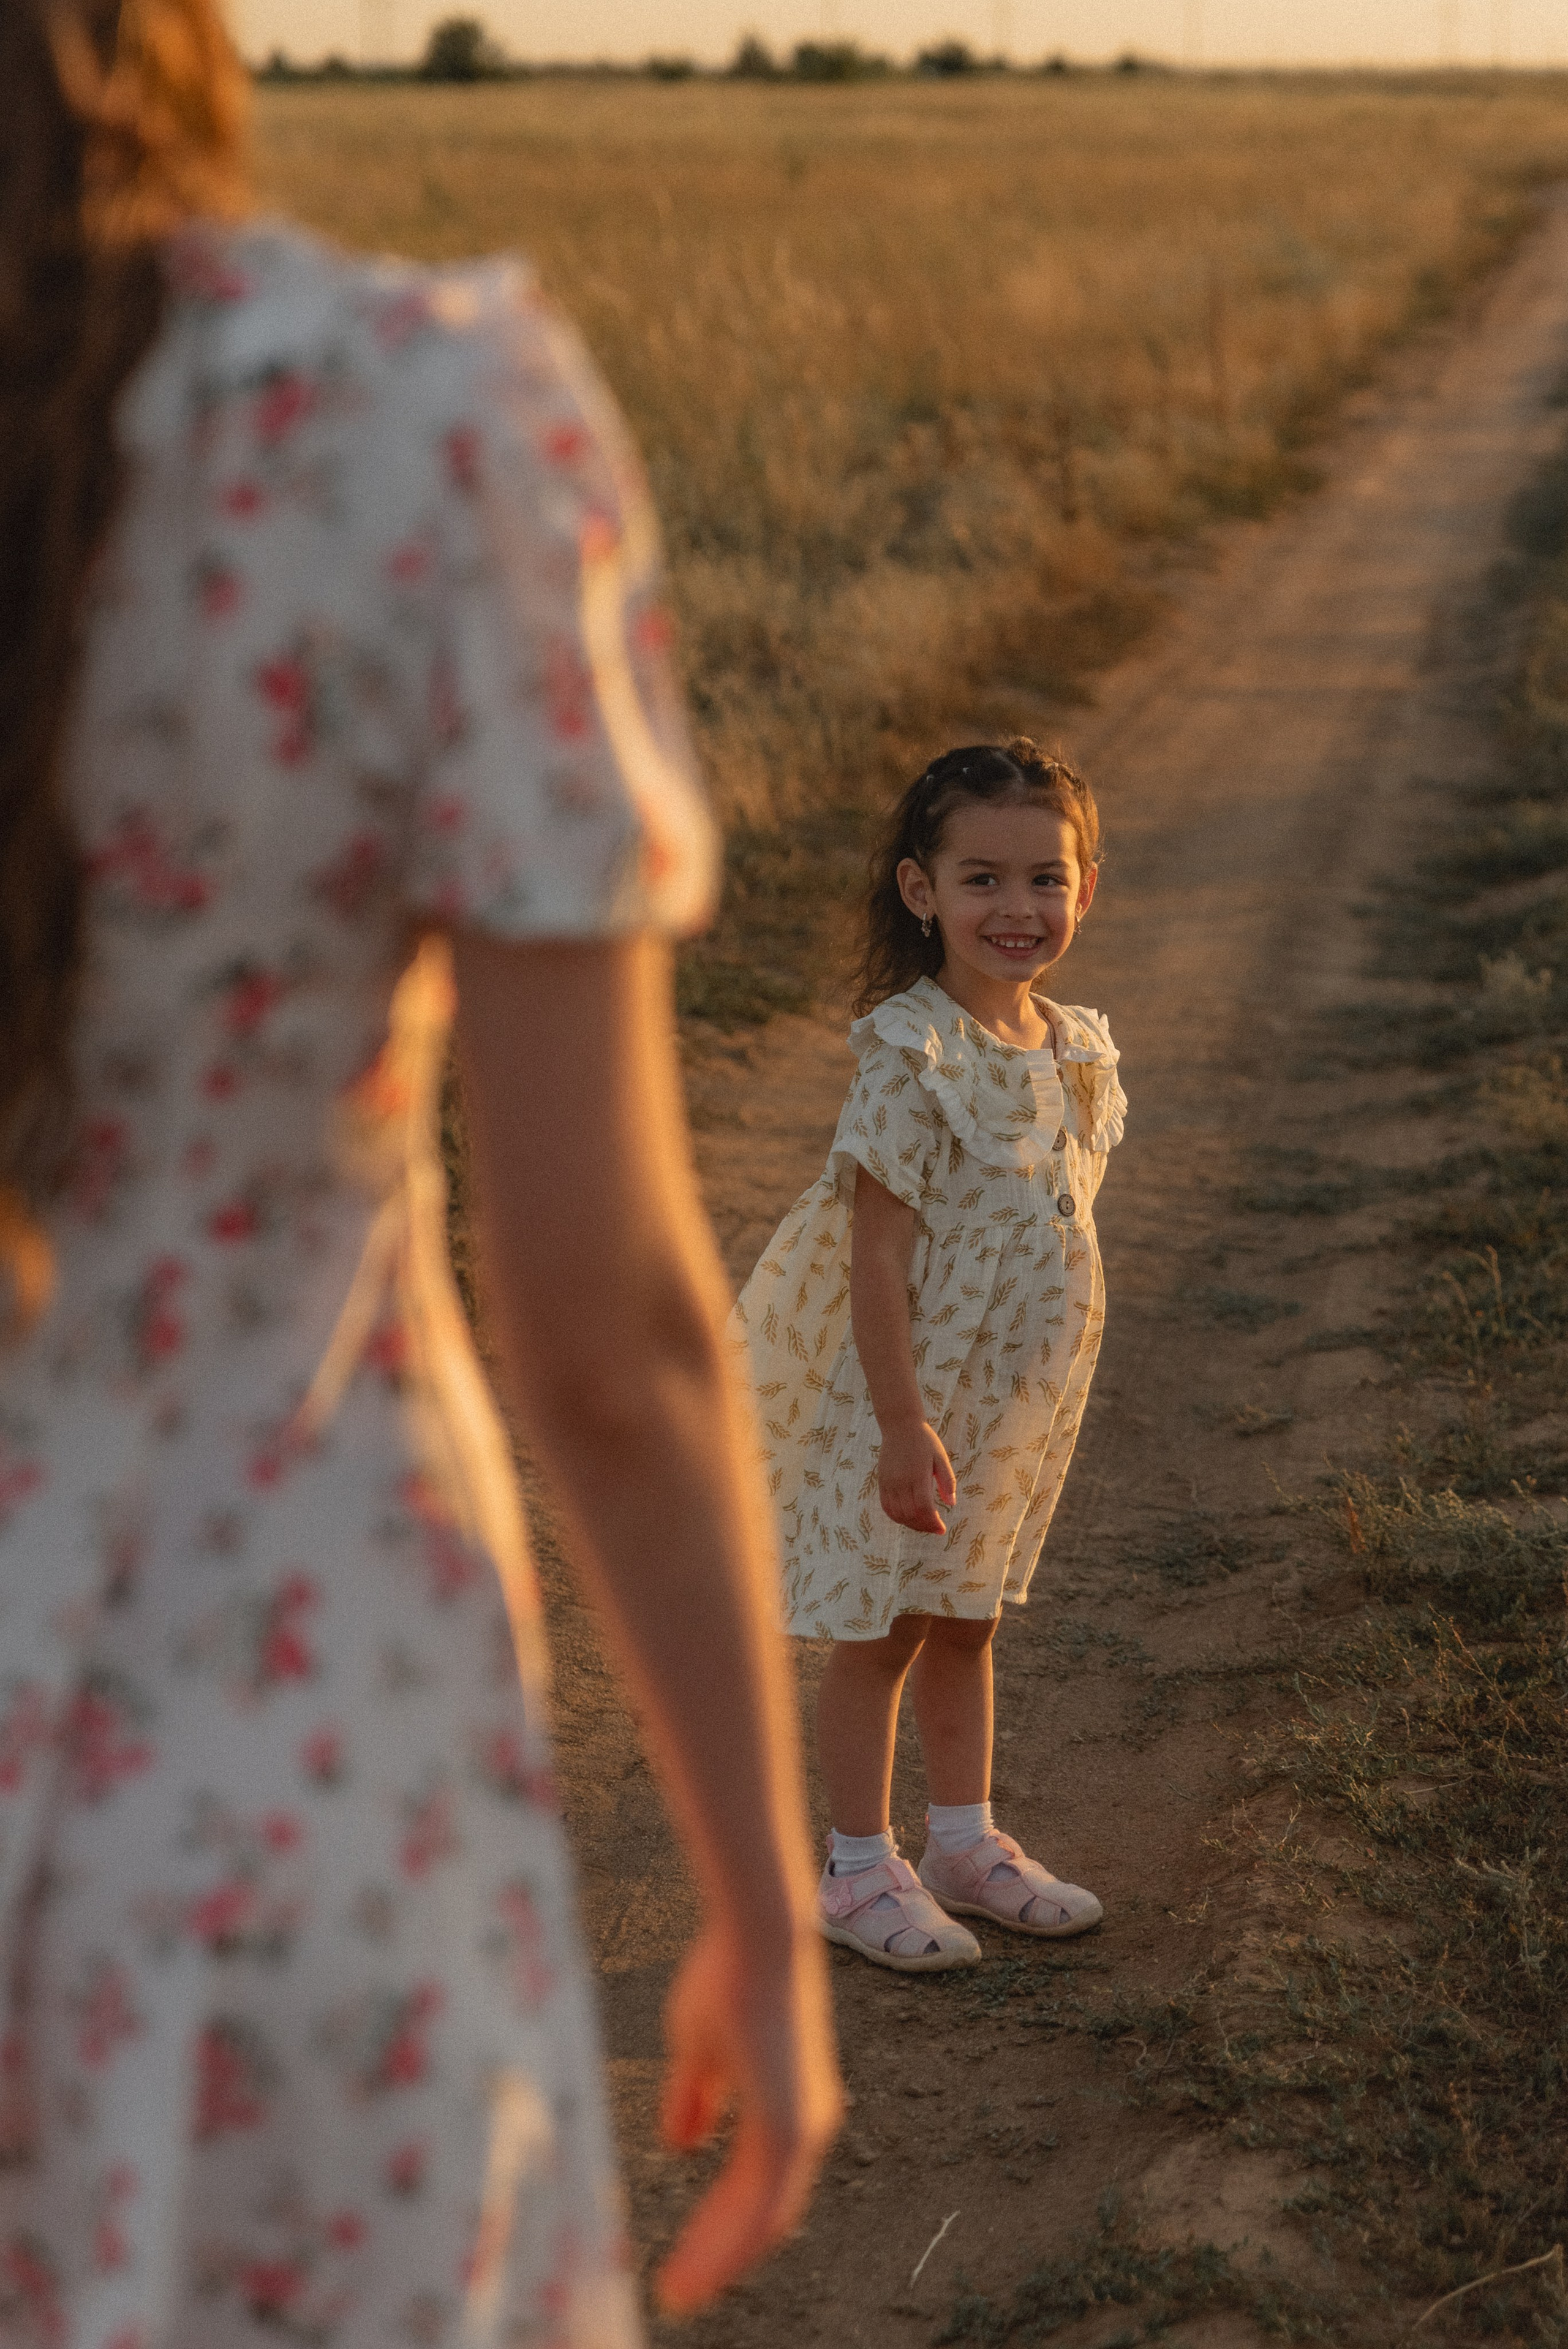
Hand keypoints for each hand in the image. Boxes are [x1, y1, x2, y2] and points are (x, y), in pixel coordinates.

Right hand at [657, 1920, 842, 2312]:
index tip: (686, 2258)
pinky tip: (693, 2268)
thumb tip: (682, 2142)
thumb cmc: (728, 1978)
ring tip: (677, 2293)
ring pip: (759, 2219)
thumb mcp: (700, 2048)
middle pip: (762, 2214)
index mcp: (786, 2107)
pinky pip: (756, 2205)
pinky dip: (724, 2241)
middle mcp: (804, 2125)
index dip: (722, 2226)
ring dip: (717, 2259)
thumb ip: (696, 2098)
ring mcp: (800, 2129)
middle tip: (679, 2292)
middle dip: (719, 2255)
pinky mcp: (788, 2128)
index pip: (755, 2186)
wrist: (754, 1940)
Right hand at [876, 1417, 956, 1532]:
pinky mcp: (882, 1482)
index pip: (924, 1508)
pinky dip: (897, 1517)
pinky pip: (886, 1507)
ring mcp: (889, 1482)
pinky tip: (907, 1518)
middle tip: (935, 1528)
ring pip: (898, 1514)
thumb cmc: (924, 1441)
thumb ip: (947, 1481)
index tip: (942, 1529)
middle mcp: (901, 1481)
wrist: (900, 1426)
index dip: (933, 1523)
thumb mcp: (940, 1457)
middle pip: (911, 1515)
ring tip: (923, 1525)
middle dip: (924, 1526)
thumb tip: (952, 1503)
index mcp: (918, 1475)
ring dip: (911, 1524)